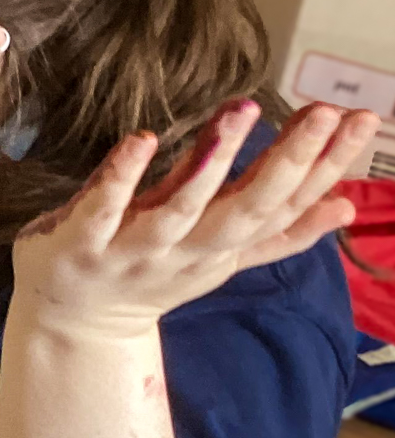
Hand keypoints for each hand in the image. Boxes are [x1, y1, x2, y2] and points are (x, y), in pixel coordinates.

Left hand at [10, 99, 378, 338]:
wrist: (74, 327)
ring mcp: (134, 248)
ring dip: (213, 159)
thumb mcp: (221, 256)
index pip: (286, 204)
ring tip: (242, 109)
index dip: (326, 165)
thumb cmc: (150, 277)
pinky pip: (103, 209)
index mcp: (224, 245)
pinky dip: (121, 177)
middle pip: (247, 207)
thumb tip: (345, 206)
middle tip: (323, 112)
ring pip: (182, 206)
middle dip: (288, 161)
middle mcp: (188, 249)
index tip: (363, 120)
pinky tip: (142, 139)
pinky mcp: (83, 244)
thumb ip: (280, 231)